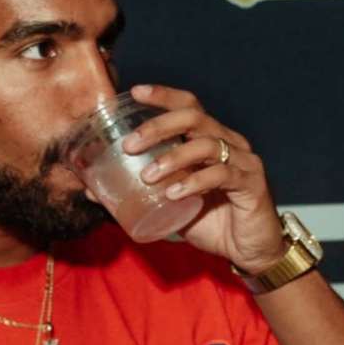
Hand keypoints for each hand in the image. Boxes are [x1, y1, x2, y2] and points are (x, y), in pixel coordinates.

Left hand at [118, 84, 288, 275]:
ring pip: (205, 144)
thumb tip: (91, 192)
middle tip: (130, 144)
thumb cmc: (211, 223)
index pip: (188, 106)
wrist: (249, 252)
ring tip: (147, 176)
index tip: (135, 92)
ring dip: (172, 157)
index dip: (164, 96)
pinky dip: (194, 182)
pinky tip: (174, 193)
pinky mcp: (252, 184)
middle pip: (194, 117)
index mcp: (211, 140)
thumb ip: (140, 195)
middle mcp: (229, 143)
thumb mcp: (169, 206)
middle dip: (158, 126)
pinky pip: (221, 174)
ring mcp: (243, 161)